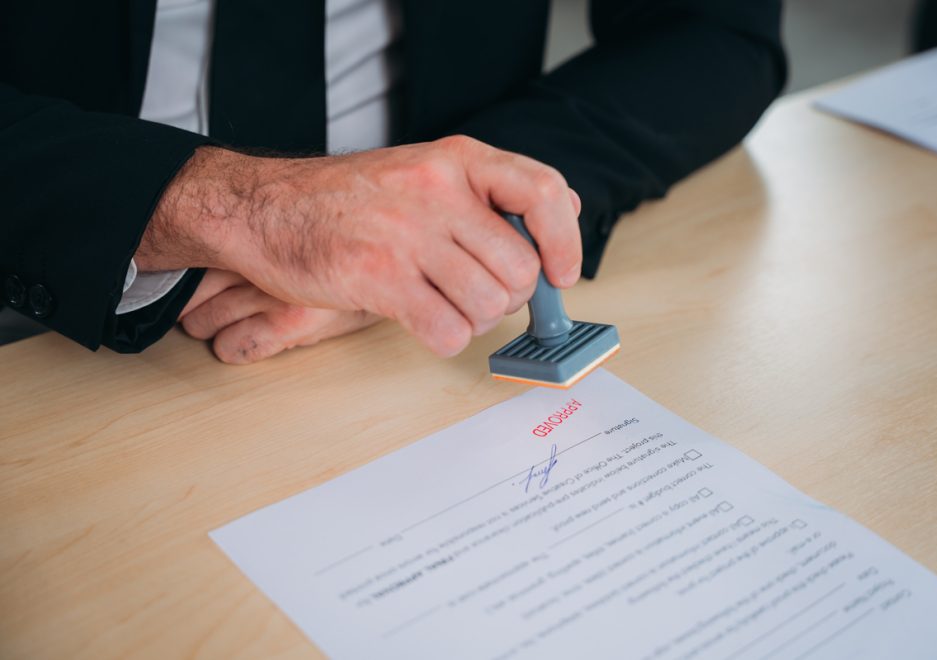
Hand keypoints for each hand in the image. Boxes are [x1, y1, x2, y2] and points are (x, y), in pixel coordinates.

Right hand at [137, 136, 581, 355]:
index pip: (543, 191)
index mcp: (455, 160)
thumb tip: (565, 206)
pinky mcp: (377, 280)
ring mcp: (407, 236)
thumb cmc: (347, 198)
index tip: (562, 273)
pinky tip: (424, 321)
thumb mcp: (424, 169)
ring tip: (447, 306)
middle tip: (480, 295)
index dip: (565, 240)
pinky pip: (447, 331)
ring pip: (489, 305)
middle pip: (519, 268)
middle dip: (509, 297)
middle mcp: (437, 192)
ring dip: (476, 320)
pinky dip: (445, 339)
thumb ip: (491, 190)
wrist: (263, 208)